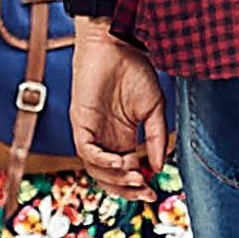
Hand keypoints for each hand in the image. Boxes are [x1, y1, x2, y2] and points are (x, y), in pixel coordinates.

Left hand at [75, 23, 169, 186]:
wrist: (119, 45)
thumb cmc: (135, 71)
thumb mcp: (154, 110)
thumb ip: (155, 139)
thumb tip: (158, 168)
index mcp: (121, 138)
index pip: (123, 173)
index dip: (136, 186)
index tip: (153, 192)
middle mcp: (104, 138)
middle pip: (107, 177)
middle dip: (126, 190)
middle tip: (144, 192)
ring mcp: (90, 130)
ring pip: (95, 168)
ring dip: (115, 178)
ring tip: (135, 177)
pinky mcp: (80, 120)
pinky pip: (86, 150)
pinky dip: (102, 160)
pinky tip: (120, 162)